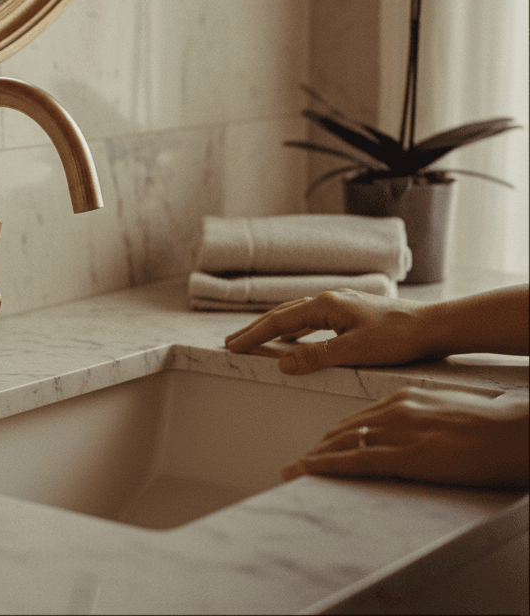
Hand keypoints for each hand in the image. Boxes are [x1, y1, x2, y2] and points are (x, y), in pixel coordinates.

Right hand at [223, 289, 429, 373]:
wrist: (432, 327)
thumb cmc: (397, 338)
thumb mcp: (354, 352)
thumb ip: (316, 357)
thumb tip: (281, 362)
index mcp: (324, 305)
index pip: (278, 322)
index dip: (253, 335)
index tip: (232, 346)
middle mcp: (328, 300)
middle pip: (282, 315)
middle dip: (256, 330)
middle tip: (232, 342)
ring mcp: (339, 305)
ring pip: (297, 316)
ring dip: (274, 329)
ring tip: (256, 340)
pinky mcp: (350, 313)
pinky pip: (312, 321)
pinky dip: (295, 330)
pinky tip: (295, 340)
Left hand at [281, 387, 528, 489]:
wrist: (511, 432)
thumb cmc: (490, 424)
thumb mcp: (447, 411)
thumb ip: (424, 419)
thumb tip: (418, 432)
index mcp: (403, 398)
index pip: (360, 417)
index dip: (338, 434)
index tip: (323, 444)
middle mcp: (393, 411)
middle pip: (346, 430)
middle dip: (321, 447)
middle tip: (302, 460)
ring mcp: (396, 432)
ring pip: (343, 445)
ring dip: (315, 458)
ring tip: (294, 469)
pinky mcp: (403, 456)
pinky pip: (354, 462)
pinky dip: (325, 466)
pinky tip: (305, 470)